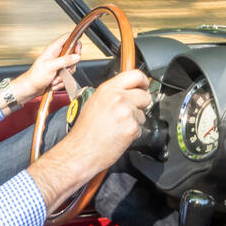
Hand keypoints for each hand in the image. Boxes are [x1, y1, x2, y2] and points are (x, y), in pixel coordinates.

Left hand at [3, 32, 81, 112]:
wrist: (31, 88)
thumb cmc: (35, 76)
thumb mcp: (51, 66)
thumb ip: (65, 60)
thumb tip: (76, 56)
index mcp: (53, 49)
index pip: (68, 38)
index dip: (75, 42)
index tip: (77, 52)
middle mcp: (56, 55)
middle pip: (73, 55)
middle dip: (70, 66)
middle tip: (62, 70)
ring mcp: (58, 64)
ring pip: (71, 67)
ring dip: (64, 76)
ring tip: (55, 78)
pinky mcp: (59, 72)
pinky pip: (67, 76)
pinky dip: (62, 81)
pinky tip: (54, 83)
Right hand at [26, 69, 150, 208]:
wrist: (80, 151)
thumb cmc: (84, 131)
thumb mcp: (94, 103)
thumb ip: (112, 94)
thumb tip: (127, 91)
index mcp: (107, 89)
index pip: (135, 75)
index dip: (143, 81)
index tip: (144, 86)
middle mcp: (118, 98)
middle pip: (145, 95)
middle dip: (141, 104)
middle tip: (130, 111)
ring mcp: (126, 112)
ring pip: (143, 114)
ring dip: (135, 121)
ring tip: (118, 127)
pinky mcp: (132, 127)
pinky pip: (140, 128)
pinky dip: (132, 133)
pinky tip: (119, 135)